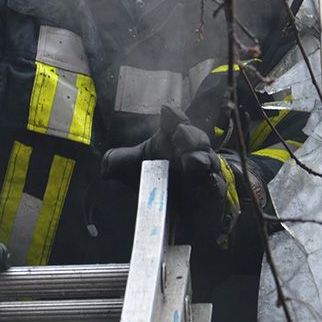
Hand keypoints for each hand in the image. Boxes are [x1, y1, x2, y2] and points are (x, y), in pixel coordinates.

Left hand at [102, 105, 237, 244]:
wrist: (167, 211)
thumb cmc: (152, 180)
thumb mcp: (130, 169)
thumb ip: (118, 163)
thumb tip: (105, 168)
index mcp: (170, 139)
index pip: (174, 121)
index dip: (172, 116)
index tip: (167, 110)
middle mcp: (190, 151)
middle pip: (195, 137)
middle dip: (188, 134)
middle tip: (179, 134)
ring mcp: (204, 171)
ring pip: (207, 160)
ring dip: (199, 159)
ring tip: (191, 159)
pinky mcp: (213, 193)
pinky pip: (216, 186)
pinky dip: (212, 184)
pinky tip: (208, 181)